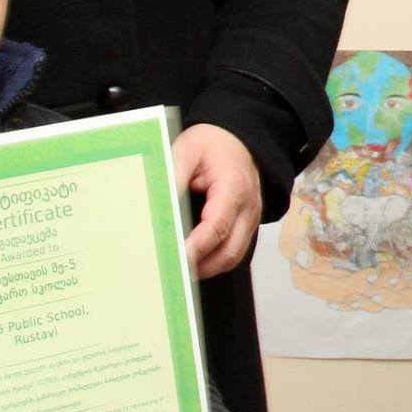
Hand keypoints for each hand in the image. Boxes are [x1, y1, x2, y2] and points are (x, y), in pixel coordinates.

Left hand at [174, 124, 261, 278]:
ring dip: (208, 267)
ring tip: (179, 270)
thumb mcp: (188, 150)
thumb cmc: (212, 144)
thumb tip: (160, 207)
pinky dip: (214, 260)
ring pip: (233, 256)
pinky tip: (193, 261)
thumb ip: (175, 177)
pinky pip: (233, 251)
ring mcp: (251, 219)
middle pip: (230, 250)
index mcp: (234, 187)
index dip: (196, 247)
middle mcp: (248, 208)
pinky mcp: (246, 225)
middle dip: (201, 266)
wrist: (236, 139)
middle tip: (172, 272)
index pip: (217, 226)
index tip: (175, 257)